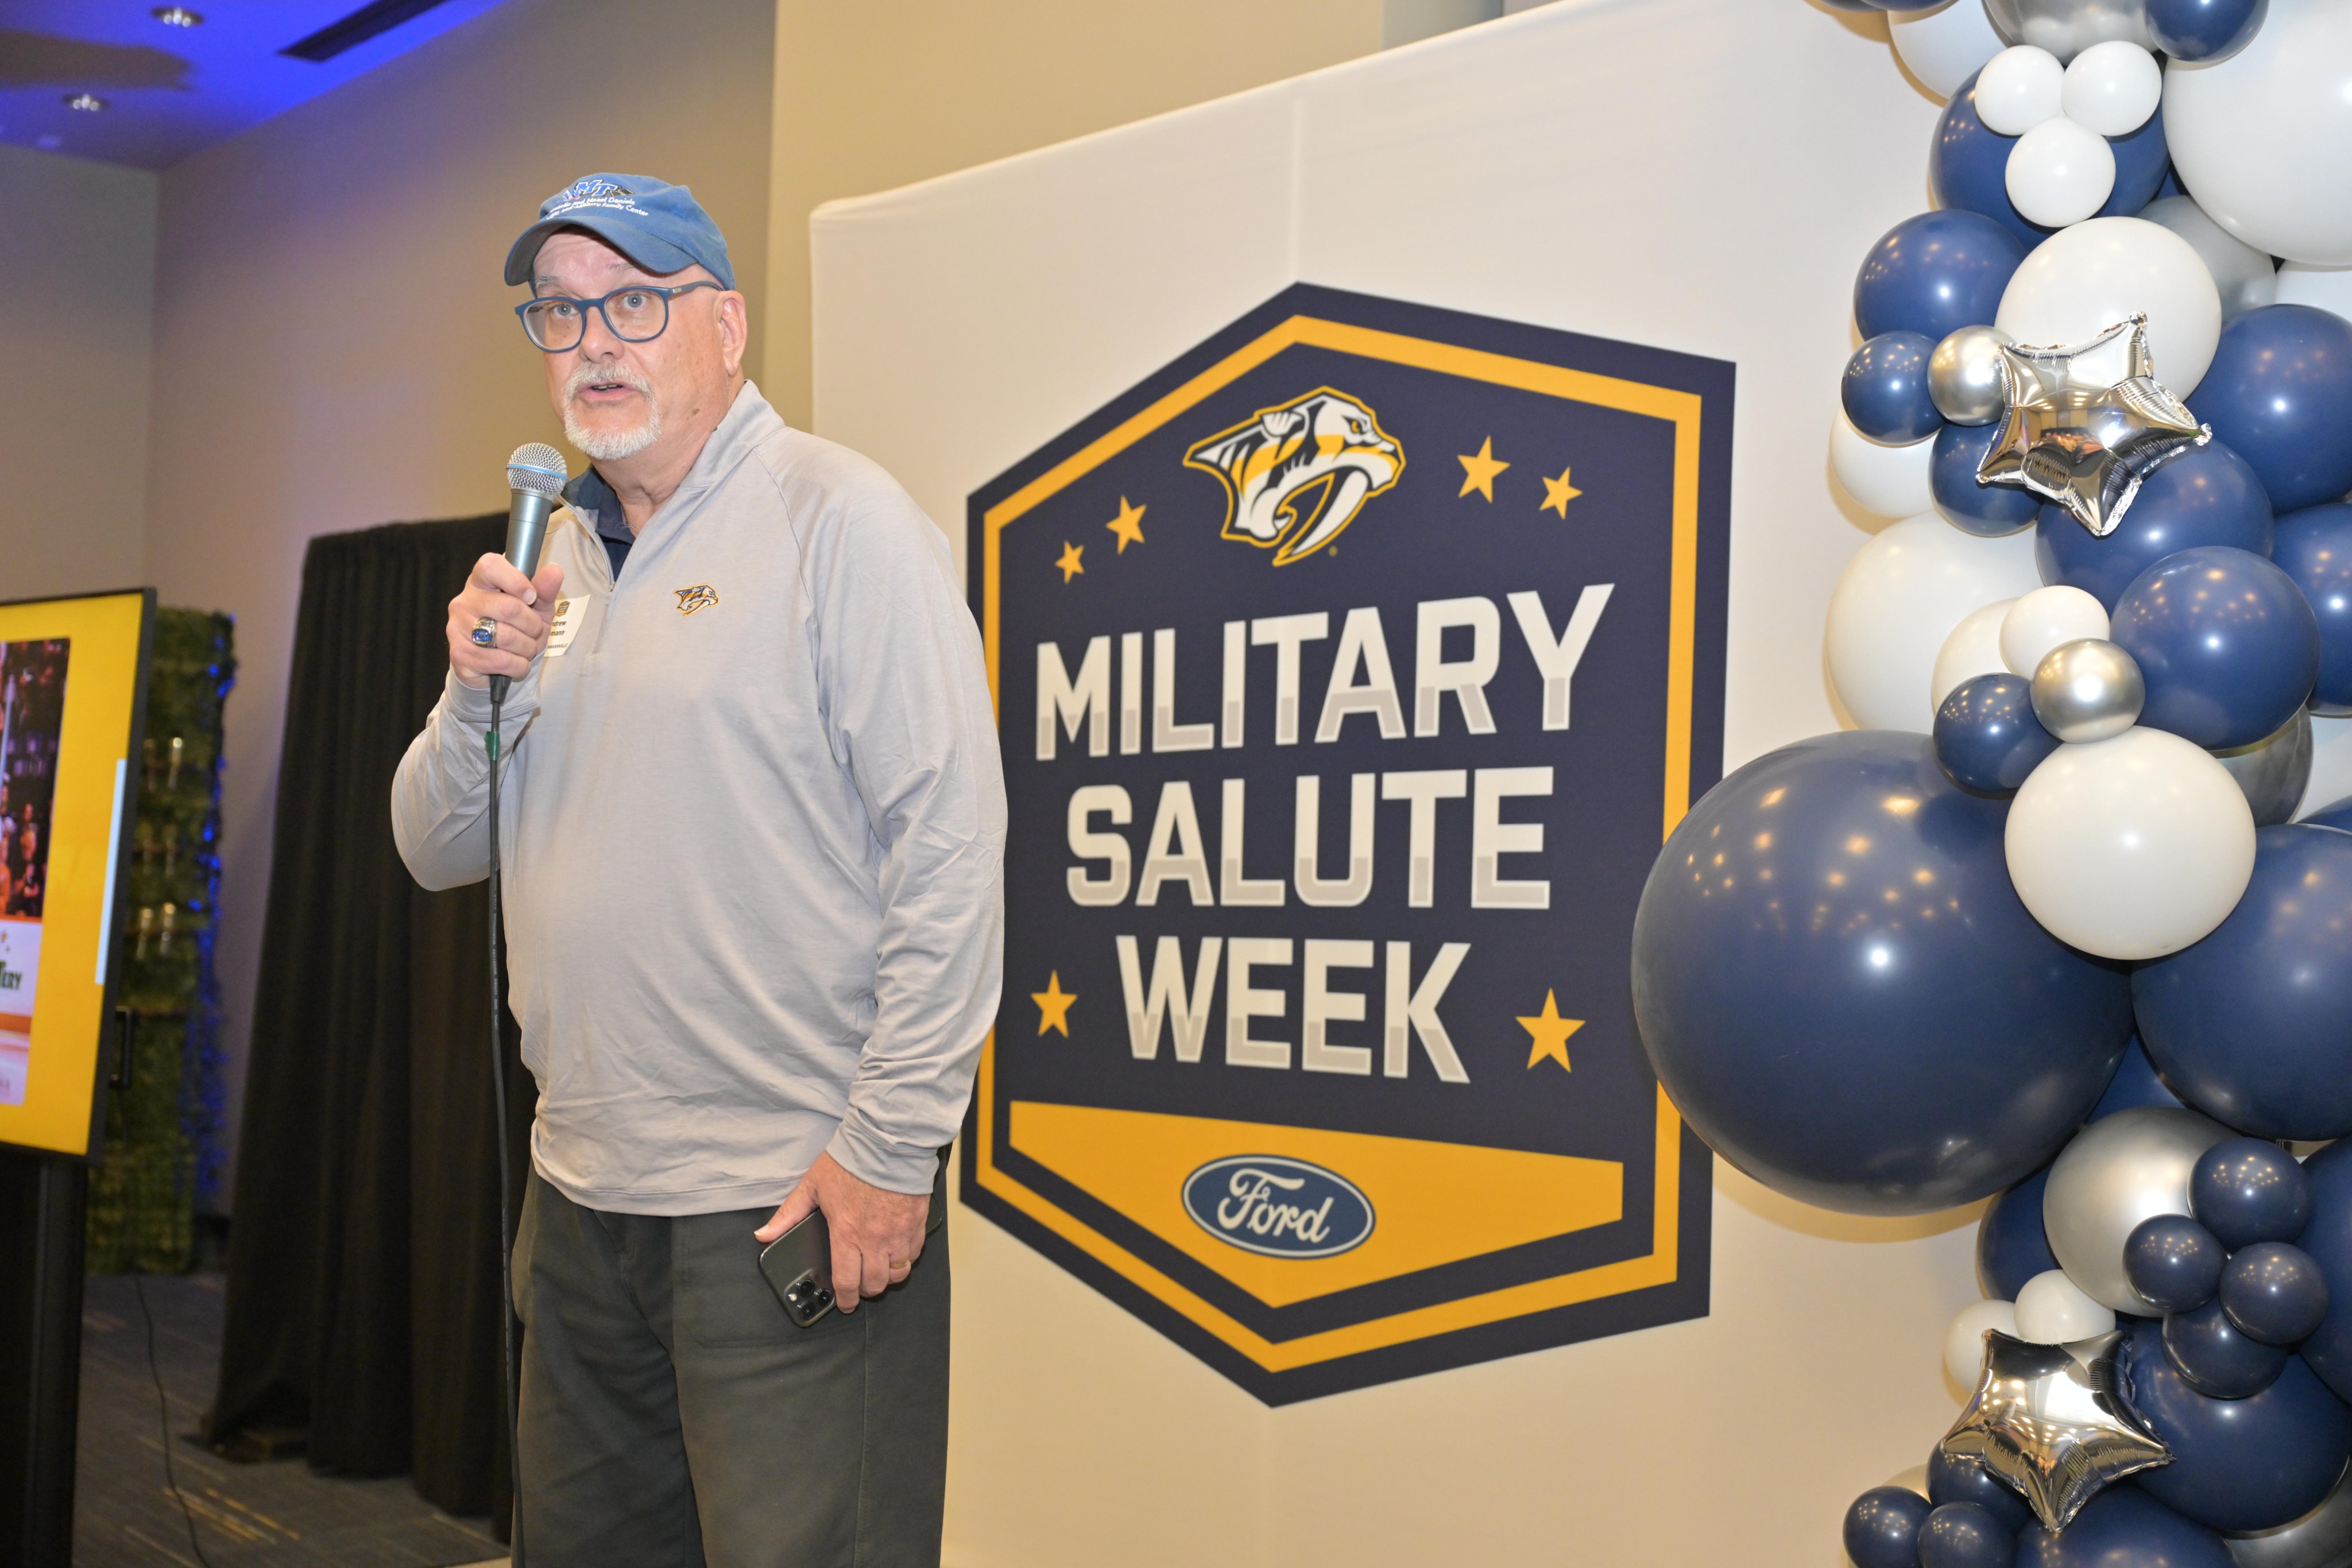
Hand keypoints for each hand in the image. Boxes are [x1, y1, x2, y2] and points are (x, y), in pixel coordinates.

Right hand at [446, 553, 564, 689]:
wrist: (499, 665)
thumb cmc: (518, 628)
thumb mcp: (537, 607)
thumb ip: (545, 589)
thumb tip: (554, 570)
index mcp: (481, 581)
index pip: (490, 566)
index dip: (517, 581)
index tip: (532, 597)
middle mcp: (464, 601)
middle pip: (509, 608)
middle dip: (532, 625)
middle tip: (533, 632)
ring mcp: (457, 628)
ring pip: (506, 637)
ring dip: (526, 648)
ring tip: (524, 648)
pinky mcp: (459, 655)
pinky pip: (500, 661)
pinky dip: (518, 665)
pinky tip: (515, 663)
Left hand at [755, 1151, 930, 1311]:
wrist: (886, 1142)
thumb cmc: (850, 1162)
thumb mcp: (812, 1186)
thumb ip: (789, 1214)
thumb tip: (764, 1235)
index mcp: (846, 1234)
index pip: (846, 1282)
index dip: (845, 1300)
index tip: (844, 1303)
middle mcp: (874, 1240)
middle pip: (874, 1284)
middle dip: (865, 1290)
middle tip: (859, 1283)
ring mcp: (898, 1234)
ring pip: (897, 1274)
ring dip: (887, 1276)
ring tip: (879, 1268)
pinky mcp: (917, 1224)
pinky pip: (915, 1253)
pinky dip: (905, 1257)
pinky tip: (897, 1250)